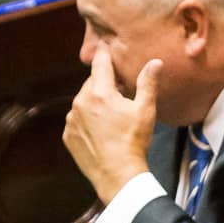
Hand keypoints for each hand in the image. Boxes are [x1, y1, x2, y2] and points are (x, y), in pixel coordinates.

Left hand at [63, 46, 157, 203]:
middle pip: (92, 82)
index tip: (106, 47)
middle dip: (104, 83)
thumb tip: (155, 62)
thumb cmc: (134, 141)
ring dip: (94, 102)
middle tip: (119, 92)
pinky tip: (101, 131)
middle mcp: (81, 102)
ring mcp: (71, 119)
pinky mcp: (68, 135)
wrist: (117, 175)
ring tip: (111, 116)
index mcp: (100, 92)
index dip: (104, 53)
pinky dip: (86, 120)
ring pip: (83, 101)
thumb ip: (147, 83)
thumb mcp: (145, 110)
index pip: (100, 63)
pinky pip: (77, 120)